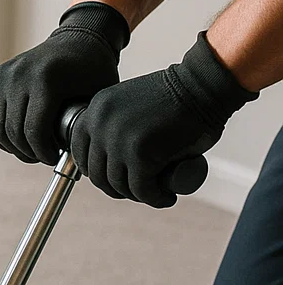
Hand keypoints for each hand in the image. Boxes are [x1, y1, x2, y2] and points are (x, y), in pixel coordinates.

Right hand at [0, 1, 129, 164]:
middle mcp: (19, 76)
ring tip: (29, 151)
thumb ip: (84, 123)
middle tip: (41, 158)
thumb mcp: (97, 94)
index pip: (33, 130)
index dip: (42, 153)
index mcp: (45, 80)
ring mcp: (5, 76)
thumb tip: (75, 157)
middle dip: (27, 152)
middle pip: (13, 131)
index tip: (53, 159)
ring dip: (12, 146)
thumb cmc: (93, 70)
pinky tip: (13, 141)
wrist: (80, 37)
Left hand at [70, 32, 257, 207]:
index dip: (95, 169)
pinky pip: (141, 189)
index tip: (112, 176)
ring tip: (154, 193)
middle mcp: (100, 125)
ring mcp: (118, 140)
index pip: (80, 151)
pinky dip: (155, 199)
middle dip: (115, 187)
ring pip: (118, 184)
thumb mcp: (127, 105)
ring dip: (136, 195)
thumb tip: (104, 159)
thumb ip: (112, 124)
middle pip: (97, 172)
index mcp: (95, 111)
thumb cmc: (174, 96)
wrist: (204, 85)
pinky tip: (165, 198)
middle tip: (137, 189)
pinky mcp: (140, 154)